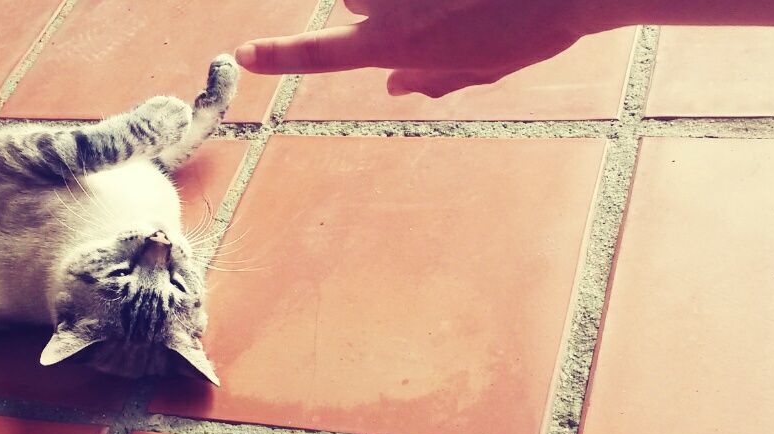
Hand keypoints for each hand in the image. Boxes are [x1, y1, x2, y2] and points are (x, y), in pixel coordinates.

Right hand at [236, 0, 589, 97]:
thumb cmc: (530, 29)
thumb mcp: (482, 70)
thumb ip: (432, 78)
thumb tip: (397, 84)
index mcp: (393, 44)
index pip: (319, 53)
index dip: (278, 56)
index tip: (243, 54)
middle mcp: (386, 4)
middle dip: (381, 6)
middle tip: (441, 14)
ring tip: (463, 6)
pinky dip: (435, 0)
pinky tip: (470, 3)